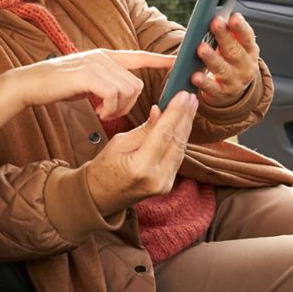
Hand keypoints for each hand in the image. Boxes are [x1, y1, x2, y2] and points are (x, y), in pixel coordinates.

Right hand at [16, 49, 175, 120]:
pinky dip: (109, 108)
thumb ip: (105, 82)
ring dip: (118, 108)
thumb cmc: (57, 86)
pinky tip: (97, 111)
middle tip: (109, 113)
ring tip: (101, 112)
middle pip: (136, 83)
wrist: (30, 84)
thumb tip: (121, 93)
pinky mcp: (89, 74)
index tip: (177, 61)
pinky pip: (114, 94)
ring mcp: (97, 63)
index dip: (159, 59)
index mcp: (105, 56)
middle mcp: (104, 56)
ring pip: (128, 90)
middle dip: (129, 104)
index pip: (139, 56)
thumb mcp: (86, 81)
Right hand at [84, 91, 196, 216]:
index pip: (163, 134)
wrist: (101, 195)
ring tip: (191, 106)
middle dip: (185, 116)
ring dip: (186, 126)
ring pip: (181, 149)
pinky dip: (180, 138)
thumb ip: (144, 129)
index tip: (183, 95)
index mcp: (141, 167)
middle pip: (177, 141)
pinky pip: (177, 156)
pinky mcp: (168, 184)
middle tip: (191, 96)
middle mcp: (157, 178)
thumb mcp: (119, 142)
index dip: (175, 112)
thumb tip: (160, 111)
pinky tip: (183, 123)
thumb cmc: (104, 167)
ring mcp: (165, 183)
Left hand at [191, 12, 258, 106]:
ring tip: (201, 48)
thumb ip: (229, 33)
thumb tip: (218, 17)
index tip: (233, 16)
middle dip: (224, 36)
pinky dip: (203, 82)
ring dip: (212, 58)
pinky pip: (212, 87)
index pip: (247, 37)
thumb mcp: (236, 47)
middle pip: (234, 50)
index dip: (240, 27)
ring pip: (223, 69)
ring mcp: (235, 81)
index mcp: (250, 51)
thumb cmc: (230, 60)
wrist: (232, 89)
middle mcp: (246, 67)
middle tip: (214, 23)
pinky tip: (195, 76)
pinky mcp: (222, 93)